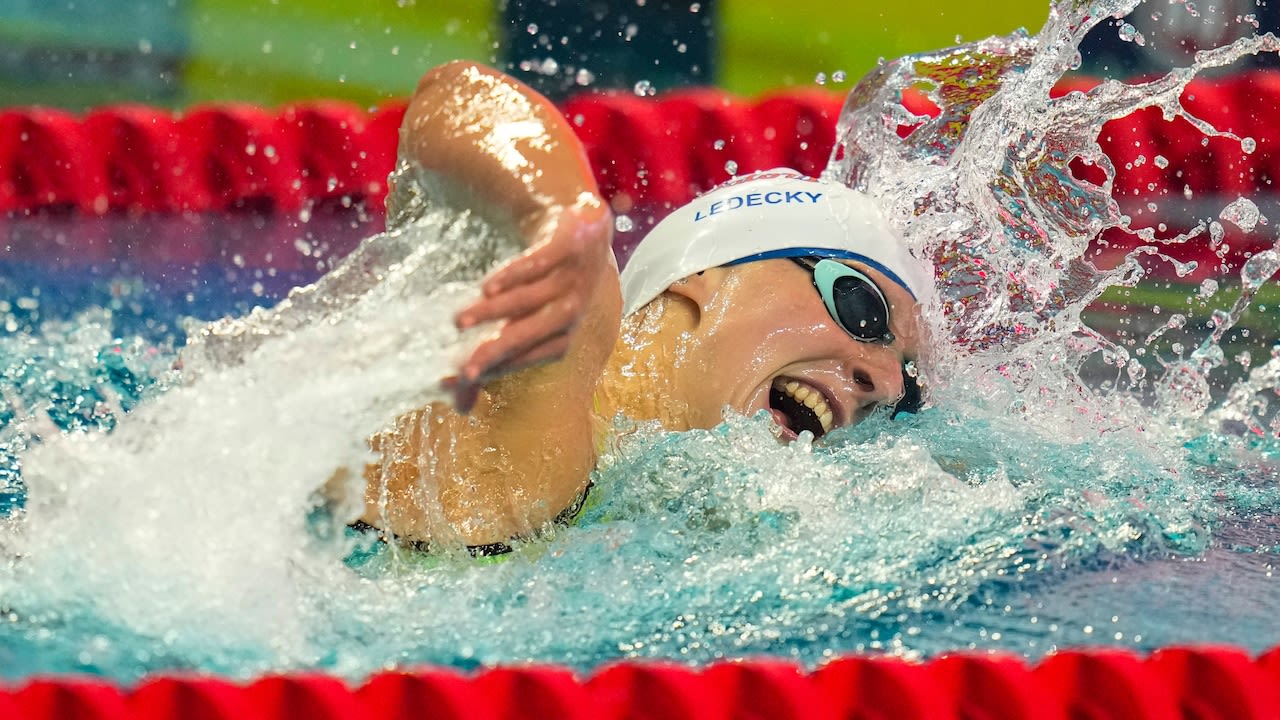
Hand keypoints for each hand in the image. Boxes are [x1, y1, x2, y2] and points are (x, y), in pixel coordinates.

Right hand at [447, 194, 613, 412]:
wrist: (577, 221)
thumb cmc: (544, 281)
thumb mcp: (519, 319)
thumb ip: (491, 359)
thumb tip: (461, 409)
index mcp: (563, 333)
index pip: (529, 357)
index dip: (496, 369)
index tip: (458, 378)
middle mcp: (573, 309)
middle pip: (535, 334)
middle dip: (499, 352)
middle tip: (463, 369)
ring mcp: (575, 276)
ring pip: (536, 299)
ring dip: (499, 312)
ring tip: (460, 320)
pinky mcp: (572, 245)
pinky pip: (544, 262)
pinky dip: (517, 275)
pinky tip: (487, 286)